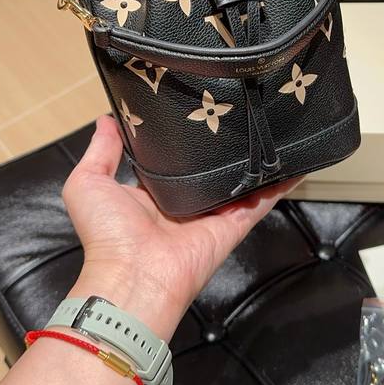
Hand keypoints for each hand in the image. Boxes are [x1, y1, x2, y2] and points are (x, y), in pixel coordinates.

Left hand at [62, 115, 298, 339]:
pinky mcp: (233, 224)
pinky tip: (296, 162)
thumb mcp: (87, 184)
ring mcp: (212, 214)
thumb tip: (106, 119)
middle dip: (224, 144)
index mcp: (152, 193)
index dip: (183, 136)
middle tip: (239, 108)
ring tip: (274, 128)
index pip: (173, 158)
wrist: (133, 276)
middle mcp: (185, 202)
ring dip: (257, 160)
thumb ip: (99, 151)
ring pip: (241, 181)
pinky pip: (262, 200)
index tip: (196, 107)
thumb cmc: (107, 235)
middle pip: (212, 169)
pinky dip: (281, 184)